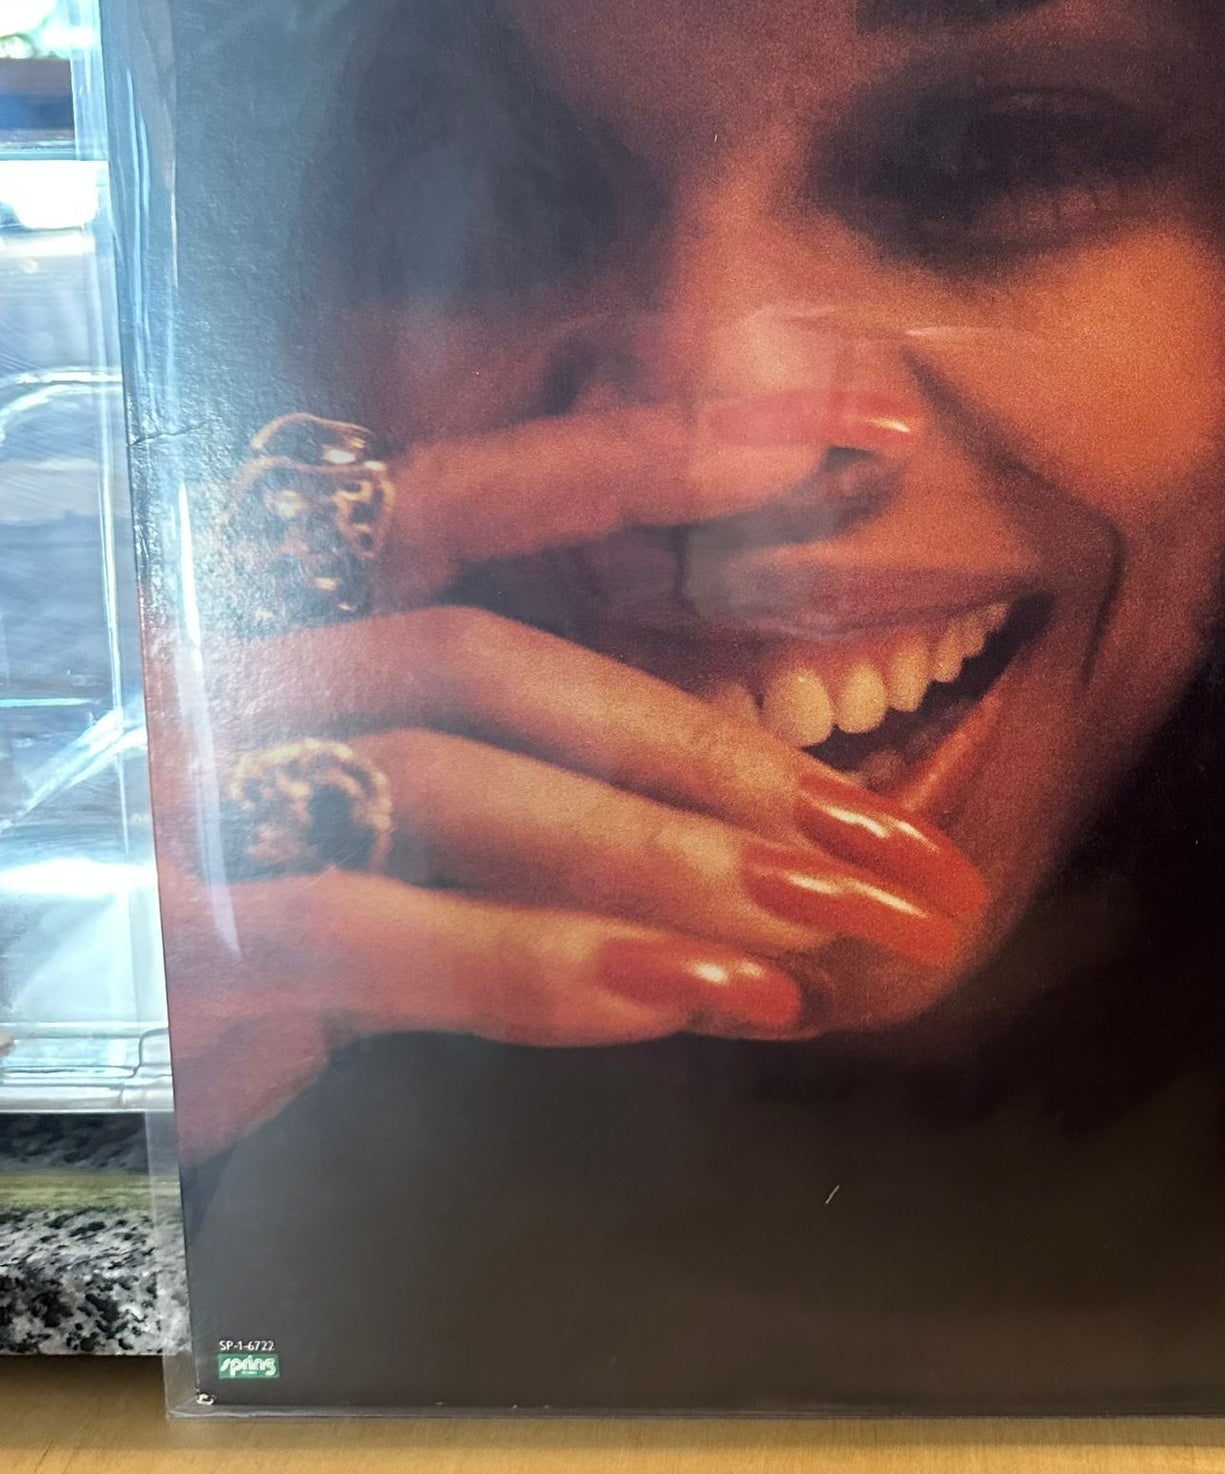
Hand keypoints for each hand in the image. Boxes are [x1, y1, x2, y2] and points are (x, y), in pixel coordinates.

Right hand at [156, 401, 983, 1162]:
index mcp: (294, 611)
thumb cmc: (254, 924)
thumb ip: (545, 789)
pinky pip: (380, 931)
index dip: (649, 447)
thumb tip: (771, 817)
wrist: (70, 1046)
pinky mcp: (176, 934)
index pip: (472, 491)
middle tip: (892, 841)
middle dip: (713, 751)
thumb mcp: (402, 830)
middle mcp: (231, 667)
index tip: (839, 427)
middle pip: (495, 657)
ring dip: (668, 858)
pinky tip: (688, 996)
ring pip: (455, 780)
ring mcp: (189, 790)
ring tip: (829, 921)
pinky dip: (547, 967)